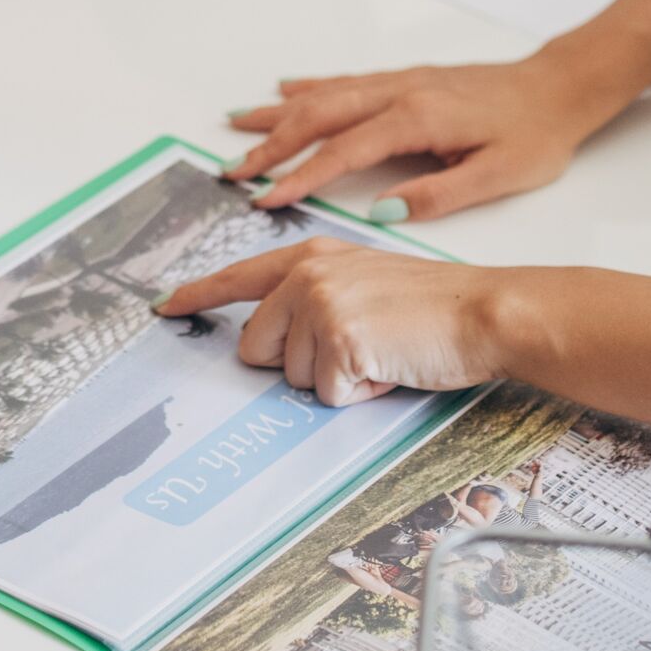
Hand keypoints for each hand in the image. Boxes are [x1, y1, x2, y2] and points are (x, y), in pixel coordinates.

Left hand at [152, 240, 507, 407]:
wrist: (484, 312)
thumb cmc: (435, 307)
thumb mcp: (364, 283)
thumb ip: (316, 298)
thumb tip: (276, 342)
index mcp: (312, 256)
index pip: (240, 277)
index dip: (198, 296)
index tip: (166, 307)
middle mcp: (307, 274)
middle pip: (258, 347)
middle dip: (299, 364)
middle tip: (358, 348)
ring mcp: (320, 305)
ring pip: (293, 377)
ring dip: (337, 380)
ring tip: (383, 353)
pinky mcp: (338, 340)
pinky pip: (326, 395)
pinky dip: (359, 394)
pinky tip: (390, 366)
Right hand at [228, 50, 628, 222]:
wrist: (562, 86)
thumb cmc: (537, 134)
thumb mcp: (499, 175)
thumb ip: (437, 194)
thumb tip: (380, 212)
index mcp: (418, 119)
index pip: (343, 151)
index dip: (300, 176)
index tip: (264, 199)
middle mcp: (400, 93)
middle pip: (320, 116)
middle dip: (272, 145)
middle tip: (232, 171)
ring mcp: (401, 81)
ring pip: (326, 95)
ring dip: (279, 113)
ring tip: (237, 127)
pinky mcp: (407, 79)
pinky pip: (346, 81)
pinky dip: (310, 87)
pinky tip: (286, 90)